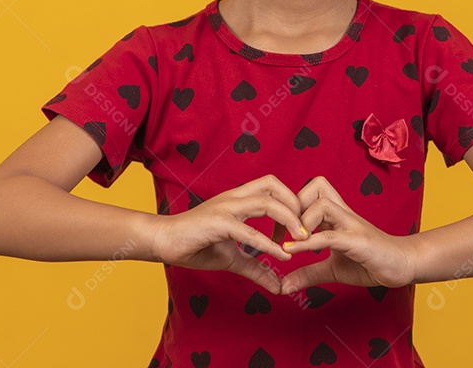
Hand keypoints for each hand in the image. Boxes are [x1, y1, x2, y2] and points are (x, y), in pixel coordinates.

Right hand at [150, 174, 308, 293]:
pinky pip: (248, 231)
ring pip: (267, 202)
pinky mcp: (218, 223)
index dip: (291, 201)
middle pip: (274, 185)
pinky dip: (268, 244)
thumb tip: (278, 286)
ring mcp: (226, 208)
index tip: (302, 226)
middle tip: (309, 229)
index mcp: (240, 199)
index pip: (273, 186)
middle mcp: (235, 197)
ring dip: (289, 219)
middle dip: (296, 204)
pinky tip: (281, 256)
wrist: (163, 242)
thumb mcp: (233, 258)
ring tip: (302, 240)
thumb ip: (256, 268)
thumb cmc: (196, 245)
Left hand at [279, 176, 416, 293]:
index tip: (278, 232)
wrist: (402, 265)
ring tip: (290, 242)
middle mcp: (343, 214)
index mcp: (336, 215)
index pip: (311, 191)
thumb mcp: (332, 269)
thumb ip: (309, 273)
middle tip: (281, 231)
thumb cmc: (370, 262)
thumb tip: (283, 286)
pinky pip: (329, 236)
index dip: (291, 206)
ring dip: (300, 222)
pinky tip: (293, 251)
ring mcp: (352, 224)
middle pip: (316, 185)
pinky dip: (308, 243)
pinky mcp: (358, 241)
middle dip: (294, 205)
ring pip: (321, 205)